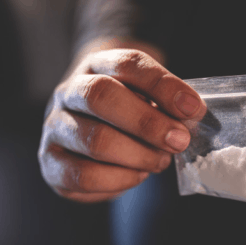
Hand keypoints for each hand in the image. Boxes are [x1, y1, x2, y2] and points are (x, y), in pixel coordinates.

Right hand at [38, 49, 206, 202]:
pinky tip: (137, 174)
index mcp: (97, 66)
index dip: (163, 86)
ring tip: (160, 161)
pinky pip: (85, 176)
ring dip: (139, 156)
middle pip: (101, 97)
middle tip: (178, 141)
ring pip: (95, 140)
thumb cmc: (127, 110)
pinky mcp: (51, 162)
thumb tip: (191, 116)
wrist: (90, 124)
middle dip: (148, 123)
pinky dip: (121, 179)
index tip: (193, 109)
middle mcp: (69, 92)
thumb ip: (166, 103)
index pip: (128, 64)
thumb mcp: (147, 96)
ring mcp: (55, 127)